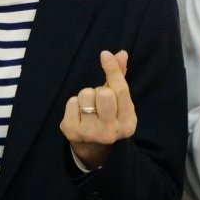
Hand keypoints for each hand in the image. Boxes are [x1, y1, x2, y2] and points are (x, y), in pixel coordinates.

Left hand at [60, 50, 135, 169]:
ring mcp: (91, 134)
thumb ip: (119, 77)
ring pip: (85, 95)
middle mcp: (111, 132)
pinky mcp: (72, 132)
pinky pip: (71, 102)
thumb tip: (121, 54)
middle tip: (99, 101)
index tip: (104, 55)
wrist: (92, 146)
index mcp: (128, 124)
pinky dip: (74, 103)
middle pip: (103, 93)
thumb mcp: (119, 101)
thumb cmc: (108, 116)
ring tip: (89, 107)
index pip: (121, 91)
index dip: (112, 71)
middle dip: (99, 90)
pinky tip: (78, 114)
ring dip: (86, 96)